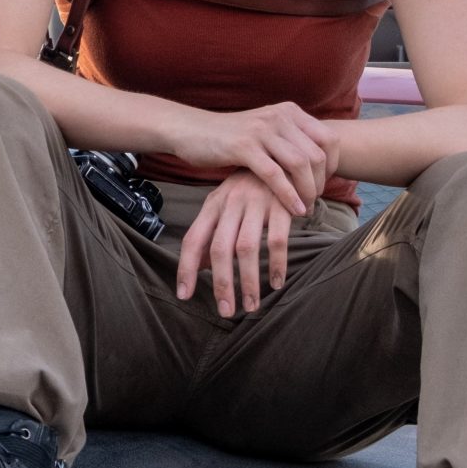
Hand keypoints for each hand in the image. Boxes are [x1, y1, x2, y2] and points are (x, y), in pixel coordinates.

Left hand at [177, 172, 293, 317]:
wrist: (282, 156)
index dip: (186, 269)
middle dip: (222, 284)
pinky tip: (277, 284)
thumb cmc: (248, 189)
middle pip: (219, 249)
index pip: (192, 240)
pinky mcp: (281, 205)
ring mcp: (256, 203)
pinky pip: (278, 241)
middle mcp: (230, 203)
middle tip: (225, 311)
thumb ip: (211, 235)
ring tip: (252, 306)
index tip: (184, 295)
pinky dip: (277, 265)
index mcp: (212, 205)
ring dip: (249, 281)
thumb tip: (198, 270)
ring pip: (247, 248)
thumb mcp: (224, 206)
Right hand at [195, 102, 337, 216]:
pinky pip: (275, 175)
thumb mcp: (266, 131)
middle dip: (320, 183)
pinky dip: (288, 195)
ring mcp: (262, 130)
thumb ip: (290, 141)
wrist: (191, 130)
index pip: (329, 138)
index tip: (323, 184)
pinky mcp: (244, 147)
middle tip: (313, 200)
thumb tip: (318, 164)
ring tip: (304, 207)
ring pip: (300, 164)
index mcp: (289, 112)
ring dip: (307, 191)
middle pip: (318, 154)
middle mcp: (279, 117)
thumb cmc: (230, 138)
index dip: (333, 165)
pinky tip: (293, 209)